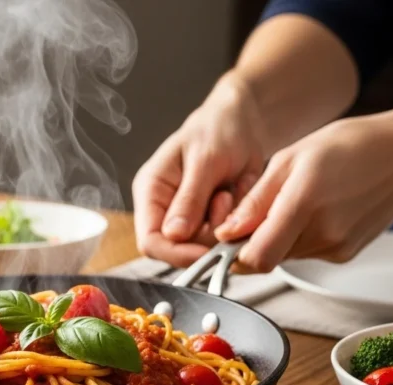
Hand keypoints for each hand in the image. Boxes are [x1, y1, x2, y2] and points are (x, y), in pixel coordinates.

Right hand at [132, 75, 267, 266]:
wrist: (242, 123)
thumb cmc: (218, 130)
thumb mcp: (205, 160)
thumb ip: (190, 198)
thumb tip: (173, 234)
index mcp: (151, 191)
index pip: (150, 241)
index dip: (177, 253)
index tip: (209, 251)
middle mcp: (162, 209)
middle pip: (177, 250)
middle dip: (206, 236)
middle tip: (224, 200)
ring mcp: (184, 218)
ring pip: (200, 248)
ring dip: (222, 227)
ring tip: (228, 193)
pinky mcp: (205, 222)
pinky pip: (219, 240)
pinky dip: (233, 225)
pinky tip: (233, 197)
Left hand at [215, 113, 392, 272]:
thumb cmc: (348, 146)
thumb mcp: (290, 159)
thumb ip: (255, 201)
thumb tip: (226, 232)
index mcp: (304, 202)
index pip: (257, 257)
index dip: (234, 254)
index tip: (228, 237)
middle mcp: (323, 233)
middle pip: (268, 258)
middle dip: (254, 240)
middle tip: (264, 208)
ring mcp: (337, 247)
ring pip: (286, 256)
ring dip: (279, 237)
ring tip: (298, 202)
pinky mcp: (345, 254)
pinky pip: (307, 253)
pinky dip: (301, 238)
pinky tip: (318, 210)